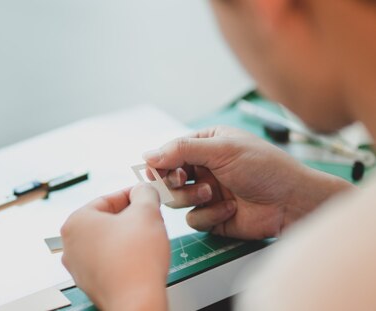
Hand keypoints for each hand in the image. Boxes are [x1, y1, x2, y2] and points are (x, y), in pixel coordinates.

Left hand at [61, 184, 168, 310]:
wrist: (137, 302)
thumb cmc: (136, 261)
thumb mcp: (147, 212)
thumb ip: (145, 193)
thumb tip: (144, 189)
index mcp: (76, 222)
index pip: (108, 199)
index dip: (133, 195)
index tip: (147, 195)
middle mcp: (70, 243)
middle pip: (106, 220)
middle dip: (131, 217)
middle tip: (151, 217)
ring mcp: (78, 265)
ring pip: (108, 240)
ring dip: (129, 236)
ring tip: (149, 238)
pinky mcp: (90, 282)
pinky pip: (108, 260)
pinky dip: (124, 255)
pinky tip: (141, 258)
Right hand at [143, 126, 352, 239]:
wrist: (291, 202)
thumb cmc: (265, 168)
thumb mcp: (222, 150)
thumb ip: (182, 150)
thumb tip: (148, 154)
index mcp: (206, 145)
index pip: (170, 153)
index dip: (161, 163)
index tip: (156, 171)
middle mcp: (204, 168)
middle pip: (168, 178)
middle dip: (175, 182)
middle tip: (182, 180)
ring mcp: (207, 193)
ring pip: (177, 200)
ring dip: (193, 197)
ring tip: (212, 193)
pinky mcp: (213, 217)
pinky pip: (193, 220)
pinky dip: (210, 215)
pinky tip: (230, 209)